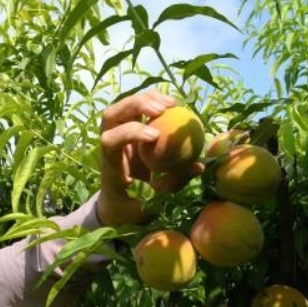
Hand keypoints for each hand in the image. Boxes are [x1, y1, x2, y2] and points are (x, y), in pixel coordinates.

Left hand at [96, 91, 200, 225]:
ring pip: (122, 106)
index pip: (110, 142)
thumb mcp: (152, 203)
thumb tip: (198, 166)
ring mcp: (115, 135)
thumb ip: (172, 184)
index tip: (155, 136)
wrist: (115, 205)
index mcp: (110, 166)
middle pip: (111, 115)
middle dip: (136, 106)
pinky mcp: (124, 130)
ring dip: (145, 99)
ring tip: (172, 103)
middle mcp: (108, 146)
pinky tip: (171, 104)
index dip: (130, 133)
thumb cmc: (131, 207)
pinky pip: (134, 108)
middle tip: (164, 108)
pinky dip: (151, 101)